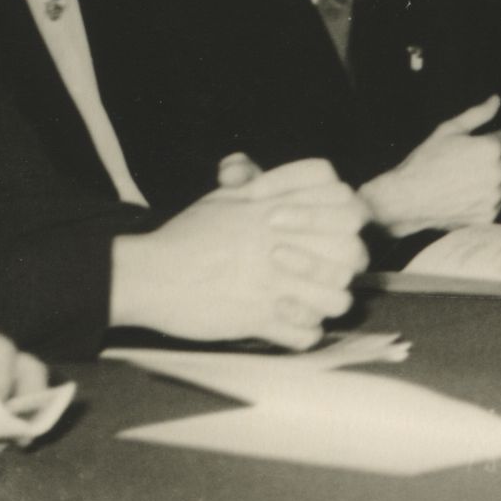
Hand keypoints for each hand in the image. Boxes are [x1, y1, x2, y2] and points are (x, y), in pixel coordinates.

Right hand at [112, 161, 369, 348]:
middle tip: (329, 268)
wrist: (148, 275)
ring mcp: (275, 282)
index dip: (341, 211)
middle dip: (345, 261)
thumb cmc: (187, 235)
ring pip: (339, 297)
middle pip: (353, 250)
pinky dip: (303, 333)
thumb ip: (249, 179)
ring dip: (328, 301)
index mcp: (278, 207)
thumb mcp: (222, 198)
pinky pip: (307, 334)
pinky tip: (289, 323)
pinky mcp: (260, 319)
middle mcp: (284, 241)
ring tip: (311, 299)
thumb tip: (247, 166)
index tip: (325, 225)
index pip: (344, 198)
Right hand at [360, 97, 500, 235]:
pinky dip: (488, 199)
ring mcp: (494, 197)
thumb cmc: (425, 161)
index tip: (471, 147)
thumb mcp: (448, 130)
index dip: (489, 140)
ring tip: (470, 180)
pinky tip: (467, 196)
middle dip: (500, 158)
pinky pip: (499, 203)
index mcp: (491, 149)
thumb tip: (497, 100)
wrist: (406, 199)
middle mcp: (498, 173)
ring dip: (498, 179)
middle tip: (474, 162)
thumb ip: (477, 114)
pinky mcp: (488, 216)